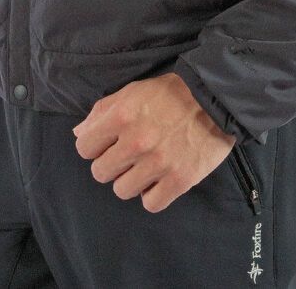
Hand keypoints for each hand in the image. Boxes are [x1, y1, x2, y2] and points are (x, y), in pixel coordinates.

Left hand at [70, 71, 236, 212]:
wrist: (215, 98)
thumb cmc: (171, 93)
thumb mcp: (134, 91)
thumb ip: (103, 110)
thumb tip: (79, 133)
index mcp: (122, 116)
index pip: (84, 148)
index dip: (94, 146)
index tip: (107, 144)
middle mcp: (137, 141)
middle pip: (101, 172)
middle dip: (111, 164)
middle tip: (128, 155)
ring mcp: (158, 163)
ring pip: (122, 190)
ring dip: (131, 180)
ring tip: (146, 166)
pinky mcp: (180, 180)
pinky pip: (150, 204)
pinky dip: (153, 194)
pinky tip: (160, 179)